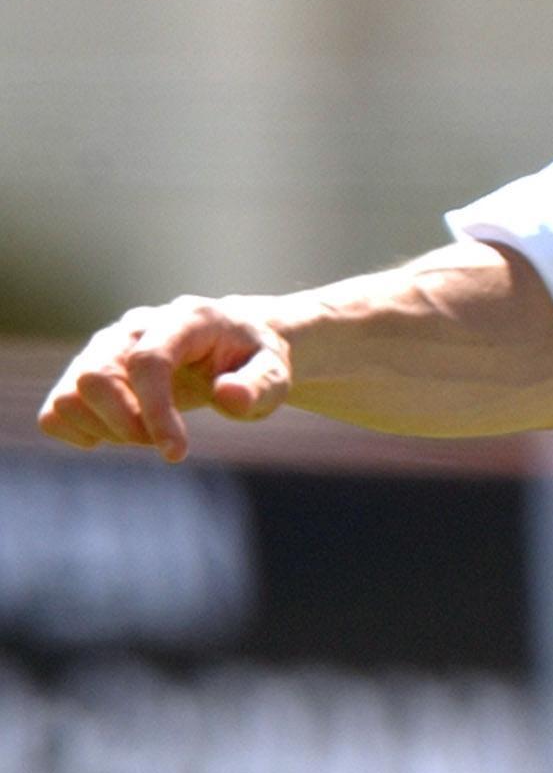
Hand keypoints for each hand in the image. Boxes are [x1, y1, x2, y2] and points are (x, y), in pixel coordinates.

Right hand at [38, 296, 294, 461]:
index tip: (176, 453)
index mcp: (185, 319)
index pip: (148, 361)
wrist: (235, 348)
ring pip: (70, 393)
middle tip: (164, 444)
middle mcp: (137, 326)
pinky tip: (113, 436)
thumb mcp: (275, 373)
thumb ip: (260, 386)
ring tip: (145, 435)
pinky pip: (56, 408)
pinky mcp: (90, 370)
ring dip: (104, 430)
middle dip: (126, 424)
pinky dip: (76, 431)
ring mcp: (108, 346)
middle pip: (95, 375)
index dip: (154, 411)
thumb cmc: (254, 361)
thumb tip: (229, 397)